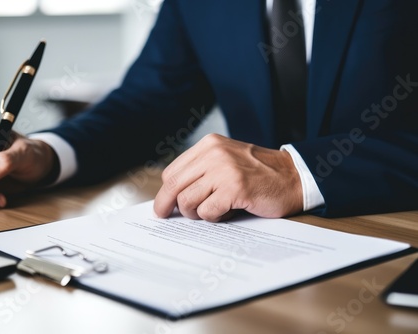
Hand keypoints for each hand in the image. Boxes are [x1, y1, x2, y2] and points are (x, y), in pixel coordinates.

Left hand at [154, 134, 302, 220]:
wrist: (294, 177)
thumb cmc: (258, 174)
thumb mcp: (226, 161)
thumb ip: (201, 172)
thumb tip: (171, 196)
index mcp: (209, 145)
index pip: (172, 172)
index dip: (165, 192)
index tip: (163, 205)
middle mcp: (214, 153)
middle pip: (173, 186)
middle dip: (167, 205)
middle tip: (166, 216)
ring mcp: (224, 170)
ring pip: (187, 201)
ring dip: (197, 213)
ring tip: (214, 210)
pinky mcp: (235, 188)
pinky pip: (207, 212)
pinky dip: (214, 217)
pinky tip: (228, 211)